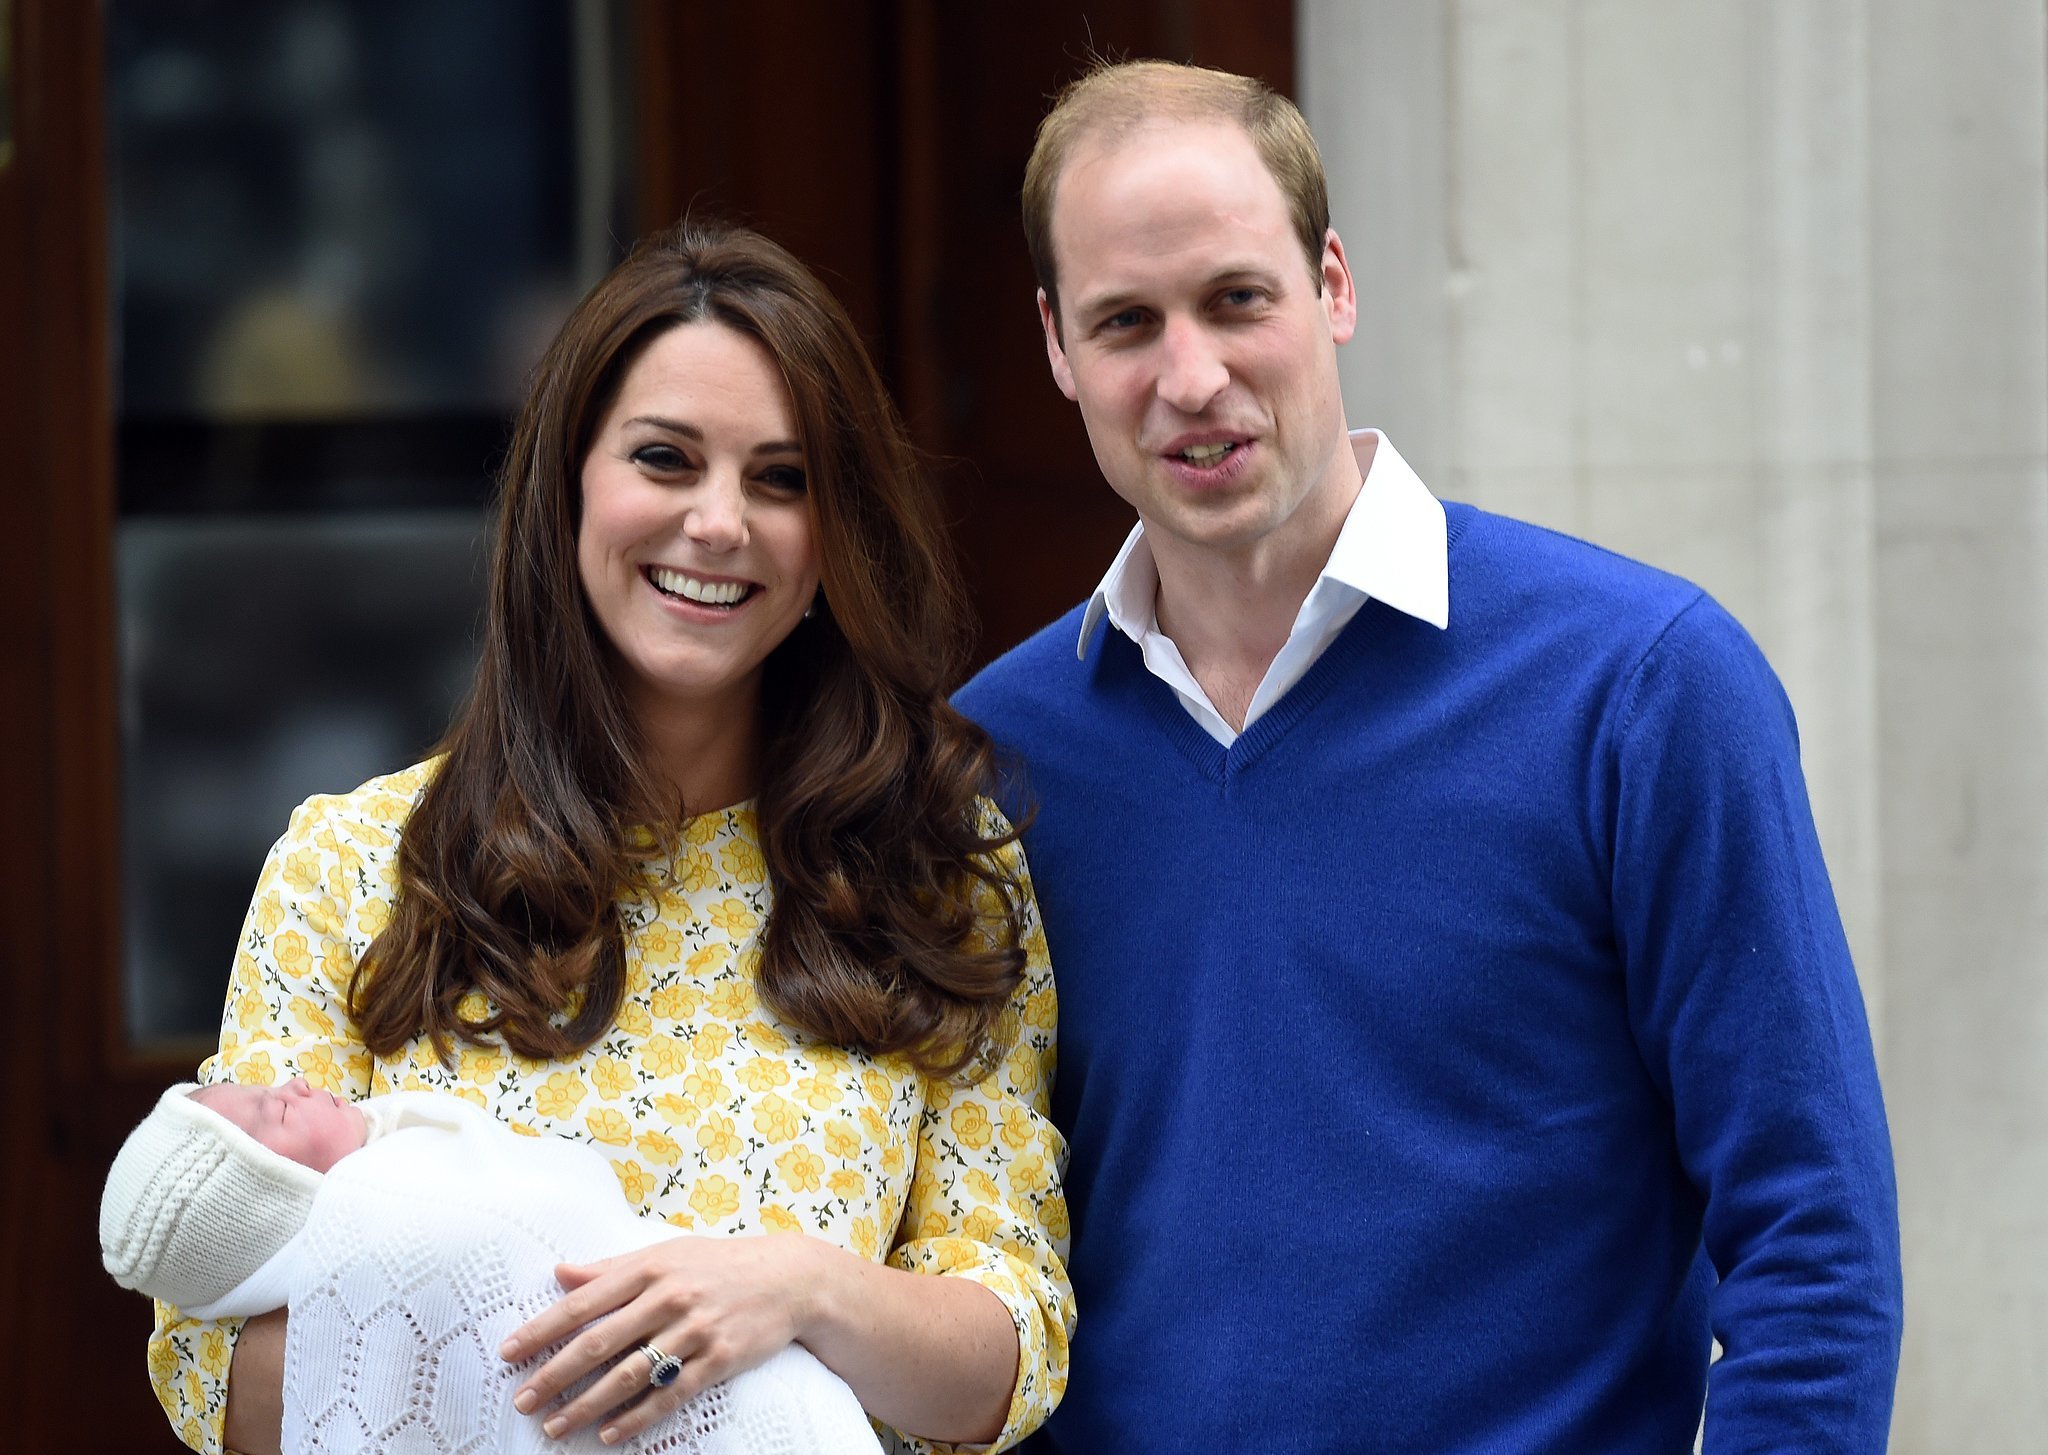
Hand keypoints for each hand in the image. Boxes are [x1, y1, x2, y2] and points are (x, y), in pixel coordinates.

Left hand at [500, 1232, 822, 1444]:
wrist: (788, 1278)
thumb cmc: (718, 1264)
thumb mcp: (665, 1254)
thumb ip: (611, 1268)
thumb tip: (559, 1273)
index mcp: (649, 1268)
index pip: (583, 1301)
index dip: (542, 1328)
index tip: (509, 1352)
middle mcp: (669, 1297)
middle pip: (600, 1341)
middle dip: (555, 1374)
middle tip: (523, 1400)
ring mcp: (695, 1329)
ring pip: (630, 1374)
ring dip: (588, 1404)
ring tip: (555, 1425)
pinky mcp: (719, 1358)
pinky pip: (671, 1394)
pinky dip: (638, 1417)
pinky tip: (610, 1434)